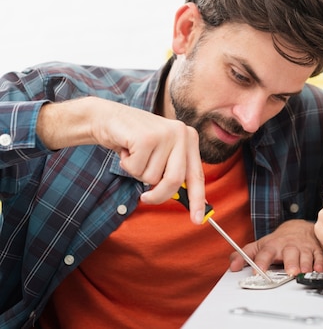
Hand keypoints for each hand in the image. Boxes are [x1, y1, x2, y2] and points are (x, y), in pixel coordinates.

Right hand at [37, 97, 205, 223]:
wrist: (109, 117)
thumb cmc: (135, 141)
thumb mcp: (160, 155)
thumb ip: (173, 172)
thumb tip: (186, 200)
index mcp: (189, 138)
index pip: (197, 175)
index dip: (198, 199)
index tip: (197, 220)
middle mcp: (182, 134)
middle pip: (175, 180)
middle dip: (158, 194)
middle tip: (145, 198)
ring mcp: (165, 133)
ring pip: (152, 176)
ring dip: (137, 172)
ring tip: (134, 155)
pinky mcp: (147, 137)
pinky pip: (136, 169)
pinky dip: (127, 165)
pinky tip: (126, 149)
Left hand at [229, 220, 322, 275]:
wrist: (298, 228)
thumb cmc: (278, 240)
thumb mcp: (259, 245)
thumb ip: (244, 255)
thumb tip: (232, 266)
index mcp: (273, 246)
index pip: (265, 253)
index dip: (261, 262)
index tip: (258, 272)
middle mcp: (288, 246)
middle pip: (289, 253)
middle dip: (290, 262)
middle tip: (290, 271)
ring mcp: (303, 248)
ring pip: (305, 255)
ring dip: (305, 264)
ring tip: (303, 271)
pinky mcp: (315, 250)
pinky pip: (319, 256)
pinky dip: (320, 263)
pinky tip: (318, 268)